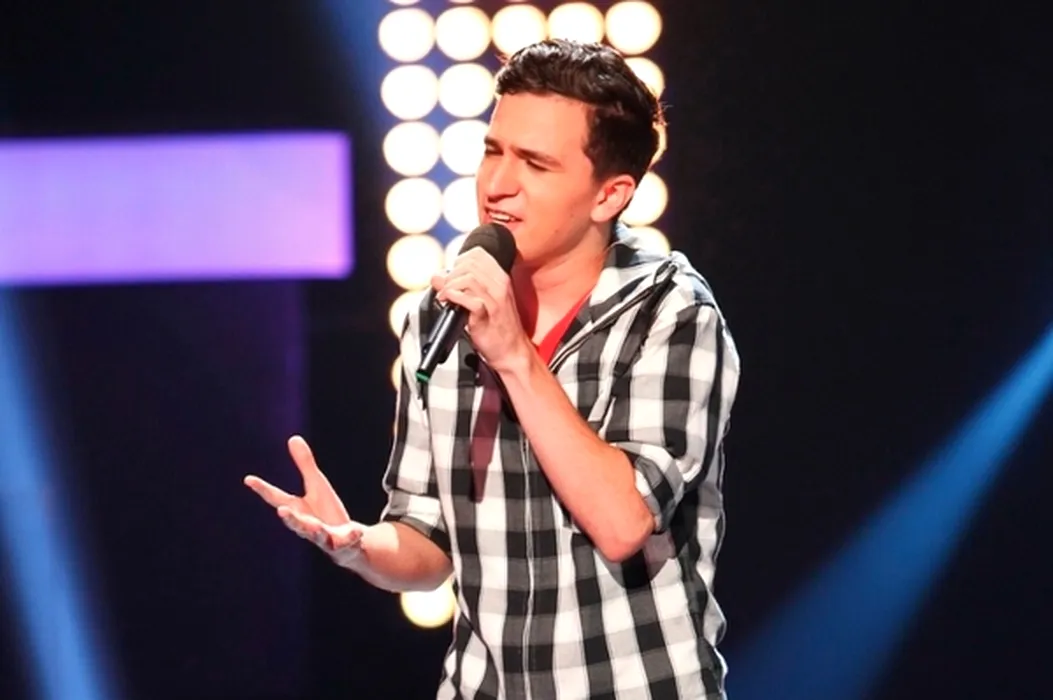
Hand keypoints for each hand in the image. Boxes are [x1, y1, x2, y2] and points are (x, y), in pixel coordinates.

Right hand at [244, 435, 365, 568]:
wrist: (346, 541)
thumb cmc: (326, 511)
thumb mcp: (317, 484)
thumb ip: (305, 465)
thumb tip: (293, 438)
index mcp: (298, 509)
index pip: (277, 498)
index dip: (263, 489)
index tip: (249, 479)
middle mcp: (307, 525)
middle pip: (296, 522)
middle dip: (290, 518)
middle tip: (282, 511)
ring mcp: (324, 537)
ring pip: (318, 536)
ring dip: (316, 532)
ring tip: (316, 527)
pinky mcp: (341, 544)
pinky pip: (347, 541)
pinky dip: (351, 537)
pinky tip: (356, 532)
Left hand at [430, 247, 531, 371]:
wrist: (512, 351)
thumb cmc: (497, 327)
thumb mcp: (481, 300)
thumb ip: (461, 286)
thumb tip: (437, 276)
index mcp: (500, 278)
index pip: (477, 254)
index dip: (459, 261)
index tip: (453, 275)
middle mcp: (500, 285)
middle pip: (470, 264)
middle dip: (451, 274)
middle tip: (445, 288)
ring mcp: (496, 300)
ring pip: (469, 278)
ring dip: (450, 286)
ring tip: (444, 297)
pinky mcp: (488, 316)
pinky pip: (470, 299)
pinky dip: (454, 298)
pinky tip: (448, 303)